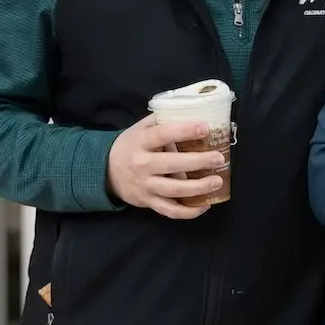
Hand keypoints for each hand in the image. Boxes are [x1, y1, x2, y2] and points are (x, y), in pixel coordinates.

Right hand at [106, 116, 225, 217]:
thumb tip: (192, 112)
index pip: (163, 134)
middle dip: (198, 162)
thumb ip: (161, 121)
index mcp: (140, 142)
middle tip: (218, 158)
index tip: (205, 128)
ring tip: (217, 181)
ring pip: (174, 190)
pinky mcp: (148, 202)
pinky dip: (189, 212)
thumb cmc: (130, 146)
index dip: (184, 131)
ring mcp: (145, 186)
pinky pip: (170, 210)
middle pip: (172, 164)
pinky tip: (205, 205)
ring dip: (198, 188)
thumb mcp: (140, 129)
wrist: (105, 171)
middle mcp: (142, 164)